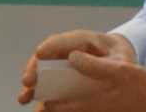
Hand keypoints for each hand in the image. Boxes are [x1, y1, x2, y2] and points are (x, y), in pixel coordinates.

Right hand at [18, 30, 136, 105]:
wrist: (121, 62)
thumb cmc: (119, 58)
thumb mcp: (119, 61)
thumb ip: (100, 62)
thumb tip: (73, 60)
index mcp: (81, 40)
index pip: (61, 41)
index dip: (49, 47)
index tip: (39, 54)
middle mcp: (66, 51)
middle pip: (45, 58)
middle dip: (34, 69)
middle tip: (28, 82)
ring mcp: (62, 65)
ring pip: (42, 73)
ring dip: (33, 87)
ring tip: (24, 98)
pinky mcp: (63, 80)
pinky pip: (50, 88)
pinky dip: (44, 99)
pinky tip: (40, 110)